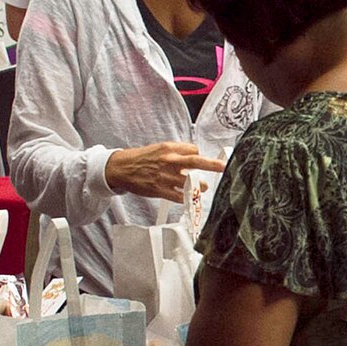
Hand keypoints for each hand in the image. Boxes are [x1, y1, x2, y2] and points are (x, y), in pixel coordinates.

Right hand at [105, 142, 222, 203]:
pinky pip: (179, 196)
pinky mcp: (160, 190)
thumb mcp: (159, 148)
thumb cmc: (142, 158)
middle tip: (224, 167)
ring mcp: (165, 176)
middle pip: (196, 162)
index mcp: (169, 148)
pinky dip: (186, 197)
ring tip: (201, 187)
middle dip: (212, 165)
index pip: (194, 150)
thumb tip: (194, 154)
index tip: (202, 161)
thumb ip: (177, 151)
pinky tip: (188, 196)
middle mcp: (169, 161)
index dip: (199, 156)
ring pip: (190, 182)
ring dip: (200, 186)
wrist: (122, 168)